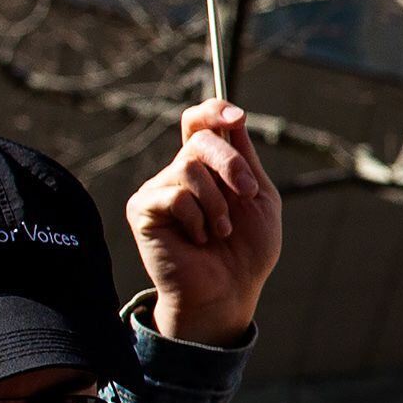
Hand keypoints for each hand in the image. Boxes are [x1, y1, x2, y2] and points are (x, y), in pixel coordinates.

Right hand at [131, 99, 282, 344]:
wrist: (229, 292)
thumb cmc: (246, 250)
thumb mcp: (259, 198)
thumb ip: (245, 159)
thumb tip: (233, 116)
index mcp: (208, 165)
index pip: (200, 121)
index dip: (214, 110)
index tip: (236, 116)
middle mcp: (179, 171)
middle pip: (199, 138)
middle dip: (231, 164)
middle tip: (247, 194)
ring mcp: (159, 189)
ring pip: (189, 166)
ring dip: (217, 203)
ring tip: (220, 231)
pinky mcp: (143, 209)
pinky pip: (174, 194)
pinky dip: (198, 219)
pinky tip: (198, 240)